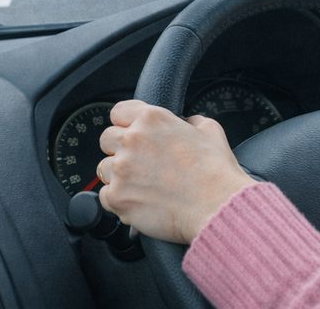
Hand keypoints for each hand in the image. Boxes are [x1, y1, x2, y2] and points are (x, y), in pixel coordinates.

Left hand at [97, 100, 255, 243]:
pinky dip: (119, 200)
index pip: (118, 112)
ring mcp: (121, 169)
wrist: (216, 206)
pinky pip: (105, 196)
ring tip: (142, 185)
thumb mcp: (210, 130)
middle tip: (139, 162)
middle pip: (106, 139)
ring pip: (104, 168)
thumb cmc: (216, 171)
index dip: (126, 123)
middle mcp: (132, 140)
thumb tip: (184, 123)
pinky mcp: (117, 197)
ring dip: (118, 175)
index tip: (132, 133)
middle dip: (119, 149)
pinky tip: (140, 201)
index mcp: (152, 119)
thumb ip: (190, 121)